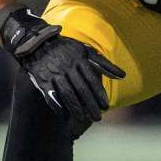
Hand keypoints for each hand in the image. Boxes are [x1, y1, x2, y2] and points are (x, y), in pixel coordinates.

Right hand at [0, 4, 125, 134]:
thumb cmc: (66, 48)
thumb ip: (103, 64)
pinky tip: (65, 116)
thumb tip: (123, 76)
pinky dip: (57, 106)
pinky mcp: (41, 80)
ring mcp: (54, 74)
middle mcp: (67, 67)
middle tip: (98, 118)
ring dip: (76, 108)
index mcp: (79, 60)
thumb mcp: (85, 51)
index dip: (99, 94)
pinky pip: (50, 95)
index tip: (105, 106)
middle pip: (81, 89)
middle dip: (90, 105)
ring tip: (83, 119)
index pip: (92, 79)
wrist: (37, 42)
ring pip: (67, 93)